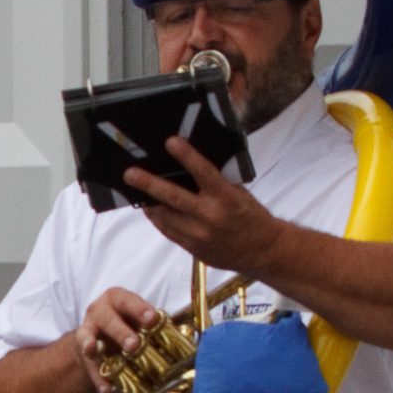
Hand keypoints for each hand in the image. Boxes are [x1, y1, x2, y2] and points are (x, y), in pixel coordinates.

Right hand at [75, 286, 165, 392]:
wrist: (98, 338)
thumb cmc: (126, 324)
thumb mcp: (139, 320)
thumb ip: (156, 326)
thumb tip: (187, 336)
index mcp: (118, 299)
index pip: (128, 301)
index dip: (140, 309)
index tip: (152, 319)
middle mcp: (100, 310)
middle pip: (108, 318)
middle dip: (121, 332)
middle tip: (134, 345)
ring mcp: (88, 328)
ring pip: (90, 336)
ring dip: (97, 348)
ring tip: (102, 358)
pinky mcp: (81, 349)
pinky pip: (88, 364)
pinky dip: (97, 377)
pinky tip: (106, 389)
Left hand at [125, 137, 282, 270]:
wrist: (262, 251)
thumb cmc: (250, 215)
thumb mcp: (238, 193)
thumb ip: (215, 183)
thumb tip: (188, 167)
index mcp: (226, 197)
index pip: (203, 172)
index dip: (186, 156)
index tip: (171, 142)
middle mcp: (211, 216)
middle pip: (173, 197)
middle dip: (149, 184)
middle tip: (130, 174)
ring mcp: (200, 235)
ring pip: (165, 217)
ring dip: (148, 203)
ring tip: (134, 191)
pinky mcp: (194, 249)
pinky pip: (169, 231)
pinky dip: (158, 219)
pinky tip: (150, 209)